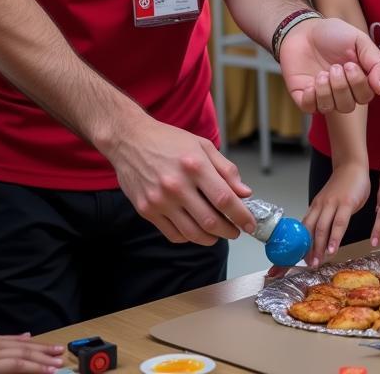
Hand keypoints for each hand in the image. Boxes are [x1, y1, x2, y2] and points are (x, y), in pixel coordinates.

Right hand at [0, 312, 63, 372]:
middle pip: (22, 347)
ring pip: (23, 355)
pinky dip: (31, 367)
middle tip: (59, 352)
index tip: (38, 345)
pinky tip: (42, 369)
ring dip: (43, 359)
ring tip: (58, 360)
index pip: (9, 342)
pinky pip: (14, 365)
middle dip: (42, 351)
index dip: (26, 344)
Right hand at [109, 115, 253, 244]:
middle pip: (211, 221)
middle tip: (236, 231)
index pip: (225, 199)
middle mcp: (177, 185)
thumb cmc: (167, 140)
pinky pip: (173, 234)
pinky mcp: (147, 210)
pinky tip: (195, 229)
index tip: (250, 224)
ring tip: (218, 234)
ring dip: (211, 238)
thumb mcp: (202, 145)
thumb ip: (225, 169)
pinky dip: (189, 237)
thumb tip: (244, 192)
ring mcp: (160, 200)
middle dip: (229, 231)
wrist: (129, 139)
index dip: (242, 215)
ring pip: (193, 233)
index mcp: (195, 165)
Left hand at [280, 17, 379, 113]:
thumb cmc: (334, 34)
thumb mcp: (360, 41)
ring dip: (326, 91)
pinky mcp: (303, 96)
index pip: (365, 96)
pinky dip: (311, 97)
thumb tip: (379, 89)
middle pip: (347, 106)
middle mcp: (341, 91)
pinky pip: (309, 108)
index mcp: (358, 80)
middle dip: (341, 86)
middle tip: (334, 67)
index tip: (349, 64)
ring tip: (321, 73)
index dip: (358, 84)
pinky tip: (310, 82)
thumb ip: (377, 62)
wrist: (304, 29)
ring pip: (329, 108)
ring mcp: (322, 95)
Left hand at [302, 160, 370, 265]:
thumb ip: (325, 219)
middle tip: (304, 266)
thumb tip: (320, 240)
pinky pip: (339, 222)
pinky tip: (333, 248)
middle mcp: (320, 206)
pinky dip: (335, 237)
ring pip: (322, 228)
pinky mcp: (346, 203)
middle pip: (308, 231)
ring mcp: (332, 204)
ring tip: (317, 262)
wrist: (352, 165)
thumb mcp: (329, 203)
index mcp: (315, 208)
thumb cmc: (343, 187)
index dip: (296, 247)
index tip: (292, 262)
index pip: (302, 231)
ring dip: (319, 247)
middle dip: (305, 250)